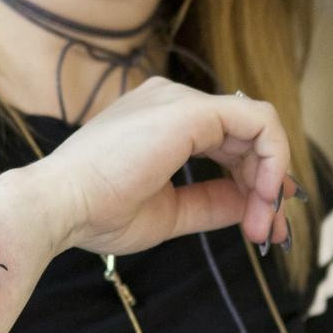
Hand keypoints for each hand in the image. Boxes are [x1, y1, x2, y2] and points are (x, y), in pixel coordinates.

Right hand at [27, 74, 296, 260]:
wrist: (59, 206)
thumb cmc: (96, 212)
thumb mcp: (169, 212)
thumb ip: (212, 203)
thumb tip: (254, 206)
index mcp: (159, 122)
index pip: (225, 144)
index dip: (252, 182)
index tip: (260, 224)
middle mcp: (170, 101)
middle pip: (244, 137)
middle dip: (266, 186)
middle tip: (270, 232)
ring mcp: (180, 100)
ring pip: (257, 127)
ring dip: (270, 179)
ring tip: (262, 224)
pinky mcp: (192, 110)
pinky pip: (258, 122)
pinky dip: (274, 158)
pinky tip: (265, 194)